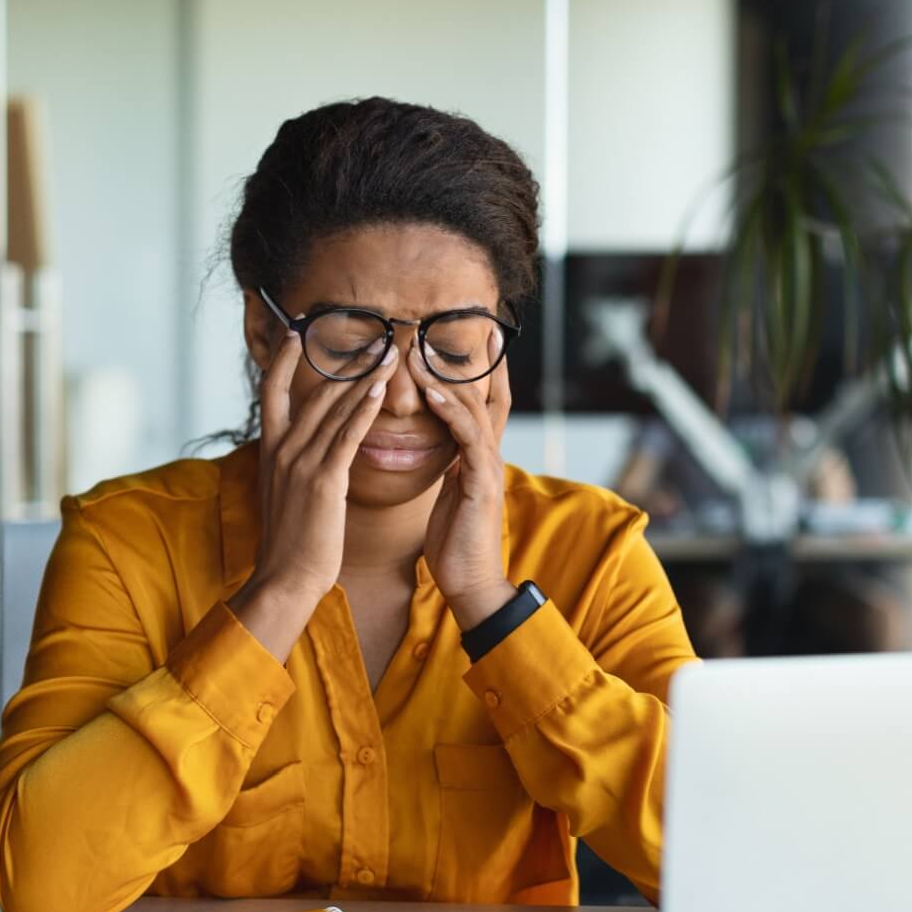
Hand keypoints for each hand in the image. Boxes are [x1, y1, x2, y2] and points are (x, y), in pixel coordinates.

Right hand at [227, 333, 398, 659]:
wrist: (285, 578)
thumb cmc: (292, 542)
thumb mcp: (286, 494)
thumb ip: (294, 465)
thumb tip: (305, 450)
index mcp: (270, 449)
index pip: (271, 388)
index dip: (285, 357)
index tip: (300, 329)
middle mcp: (282, 449)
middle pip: (313, 390)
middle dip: (346, 360)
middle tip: (372, 335)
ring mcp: (300, 463)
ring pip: (334, 407)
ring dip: (364, 375)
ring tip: (389, 351)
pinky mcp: (323, 481)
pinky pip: (346, 436)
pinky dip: (363, 409)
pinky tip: (380, 390)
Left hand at [412, 339, 517, 630]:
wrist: (470, 584)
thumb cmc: (455, 542)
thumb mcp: (449, 493)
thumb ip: (450, 463)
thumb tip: (440, 442)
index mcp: (480, 455)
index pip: (485, 399)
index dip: (484, 366)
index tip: (477, 333)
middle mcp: (490, 453)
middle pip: (483, 393)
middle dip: (463, 359)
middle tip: (438, 327)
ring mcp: (489, 466)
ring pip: (474, 408)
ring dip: (446, 376)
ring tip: (421, 350)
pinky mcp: (482, 482)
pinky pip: (468, 438)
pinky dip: (451, 411)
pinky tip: (434, 392)